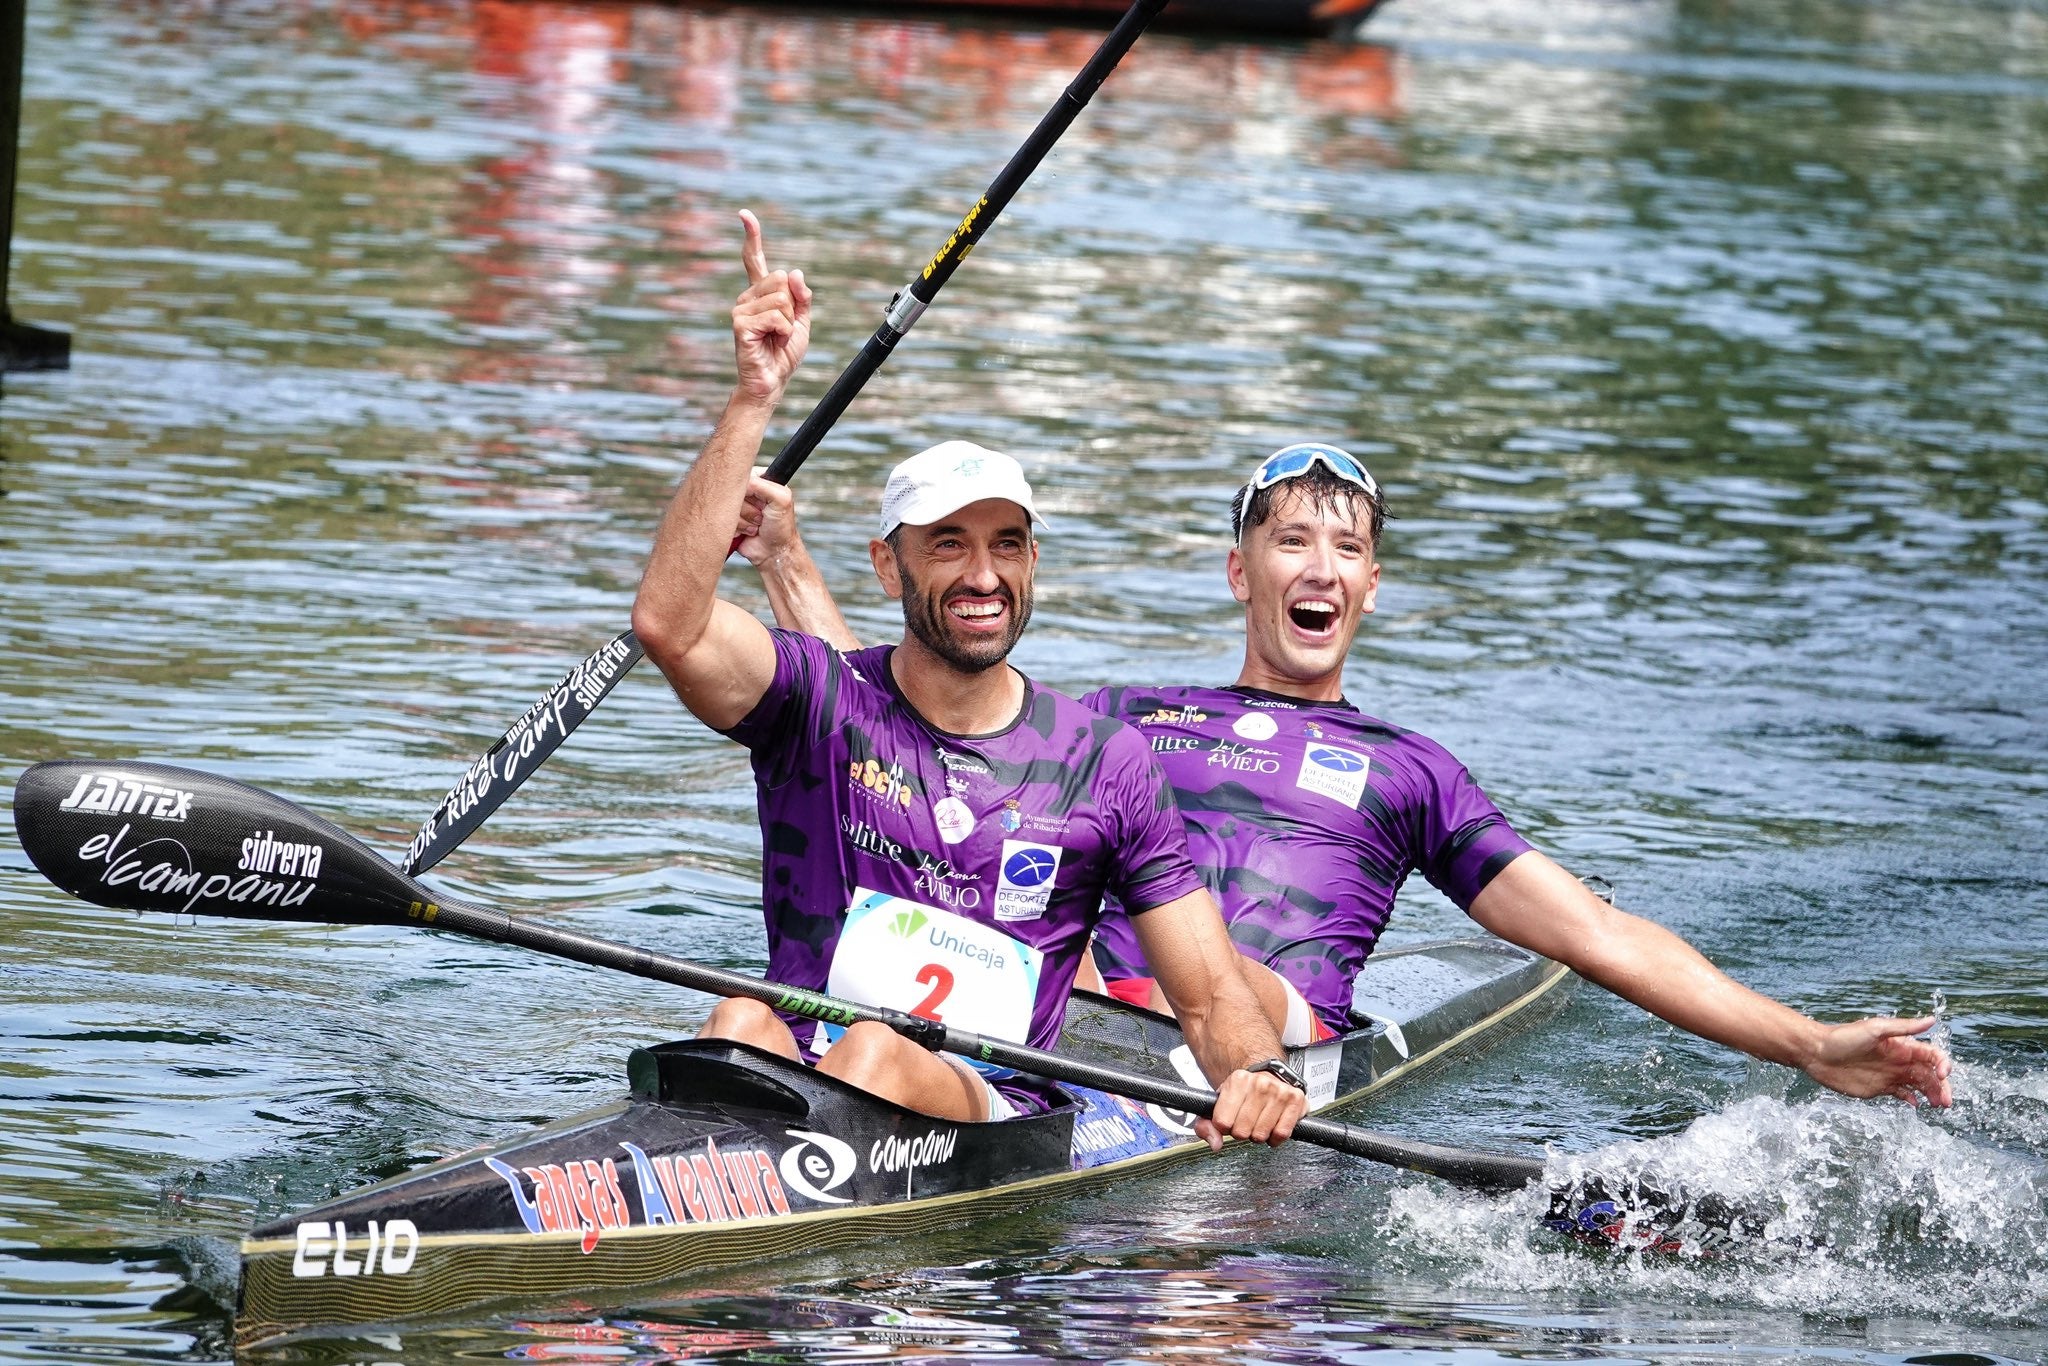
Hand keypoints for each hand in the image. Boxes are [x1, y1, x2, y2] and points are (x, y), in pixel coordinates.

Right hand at [731, 209, 811, 404]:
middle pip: (782, 279)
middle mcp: (747, 297)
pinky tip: (771, 342)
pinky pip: (777, 316)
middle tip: (783, 329)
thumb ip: (802, 297)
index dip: (752, 236)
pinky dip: (783, 332)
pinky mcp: (739, 323)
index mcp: (760, 294)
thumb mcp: (802, 321)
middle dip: (793, 307)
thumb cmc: (783, 353)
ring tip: (776, 337)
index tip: (744, 214)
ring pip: (782, 299)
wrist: (772, 381)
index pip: (755, 260)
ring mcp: (740, 308)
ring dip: (789, 322)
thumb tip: (793, 272)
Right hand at [733, 473, 800, 567]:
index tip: (760, 502)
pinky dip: (736, 529)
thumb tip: (740, 483)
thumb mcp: (781, 500)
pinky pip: (722, 520)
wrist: (774, 553)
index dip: (749, 491)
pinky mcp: (728, 520)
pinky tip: (747, 532)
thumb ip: (762, 485)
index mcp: (761, 481)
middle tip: (760, 516)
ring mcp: (737, 506)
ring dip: (743, 521)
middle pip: (732, 492)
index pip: (743, 475)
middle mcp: (747, 491)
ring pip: (726, 507)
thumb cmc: (782, 528)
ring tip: (756, 526)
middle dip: (747, 508)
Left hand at [1195, 1066, 1306, 1152]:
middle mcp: (1259, 1083)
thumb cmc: (1245, 1093)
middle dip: (1242, 1132)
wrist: (1270, 1076)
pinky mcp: (1296, 1100)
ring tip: (1259, 1122)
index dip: (1224, 1127)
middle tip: (1246, 1121)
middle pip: (1241, 1132)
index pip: (1222, 1123)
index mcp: (1238, 1080)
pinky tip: (1272, 1127)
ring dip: (1259, 1135)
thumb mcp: (1220, 1103)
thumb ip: (1206, 1125)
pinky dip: (1275, 1137)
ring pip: (1261, 1135)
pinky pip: (1281, 1134)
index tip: (1230, 1119)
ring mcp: (1279, 1091)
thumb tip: (1215, 1144)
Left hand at [1804, 1016, 1952, 1106]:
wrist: (1816, 1053)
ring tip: (1939, 1105)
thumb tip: (1932, 1020)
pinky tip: (1916, 1106)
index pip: (1932, 1055)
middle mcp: (1899, 1060)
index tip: (1942, 1075)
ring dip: (1932, 1095)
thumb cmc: (1842, 1038)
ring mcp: (1890, 1075)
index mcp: (1901, 1046)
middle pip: (1929, 1074)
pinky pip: (1902, 1095)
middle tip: (1946, 1102)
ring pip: (1920, 1086)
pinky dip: (1912, 1100)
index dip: (1942, 1064)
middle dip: (1942, 1086)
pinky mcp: (1879, 1088)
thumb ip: (1903, 1027)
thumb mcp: (1873, 1029)